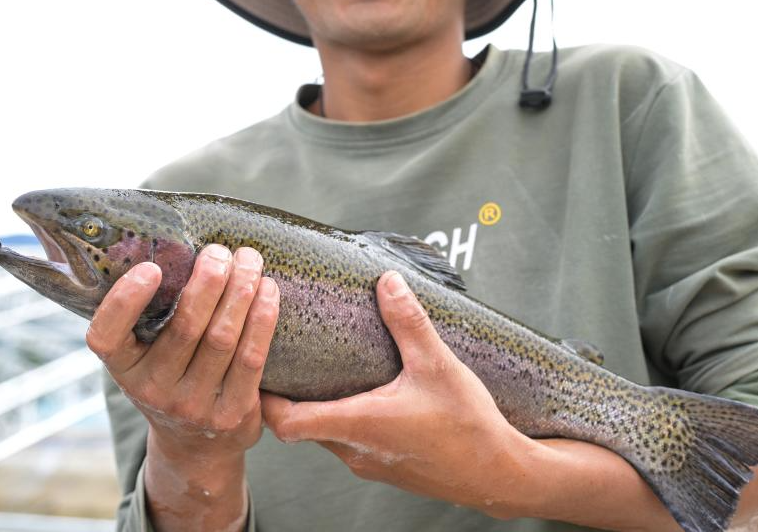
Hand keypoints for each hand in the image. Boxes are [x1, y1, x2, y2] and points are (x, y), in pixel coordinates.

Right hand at [86, 245, 279, 458]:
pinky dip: (262, 319)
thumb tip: (177, 241)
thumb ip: (152, 312)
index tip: (150, 267)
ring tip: (250, 261)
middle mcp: (153, 391)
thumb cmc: (172, 375)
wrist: (196, 445)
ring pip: (222, 338)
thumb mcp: (147, 354)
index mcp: (124, 368)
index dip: (125, 301)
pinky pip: (251, 358)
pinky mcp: (232, 413)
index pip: (106, 337)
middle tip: (221, 251)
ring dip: (241, 292)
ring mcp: (193, 405)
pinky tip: (269, 291)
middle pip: (185, 328)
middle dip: (209, 281)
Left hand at [261, 271, 527, 518]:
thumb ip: (408, 322)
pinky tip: (361, 389)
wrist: (499, 476)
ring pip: (324, 432)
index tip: (259, 365)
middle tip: (285, 352)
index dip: (263, 397)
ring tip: (319, 365)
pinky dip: (342, 414)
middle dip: (288, 392)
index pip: (286, 422)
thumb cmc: (468, 427)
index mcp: (358, 424)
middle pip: (299, 425)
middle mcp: (354, 449)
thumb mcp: (438, 365)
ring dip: (317, 403)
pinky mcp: (385, 465)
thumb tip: (387, 282)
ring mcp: (368, 462)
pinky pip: (347, 439)